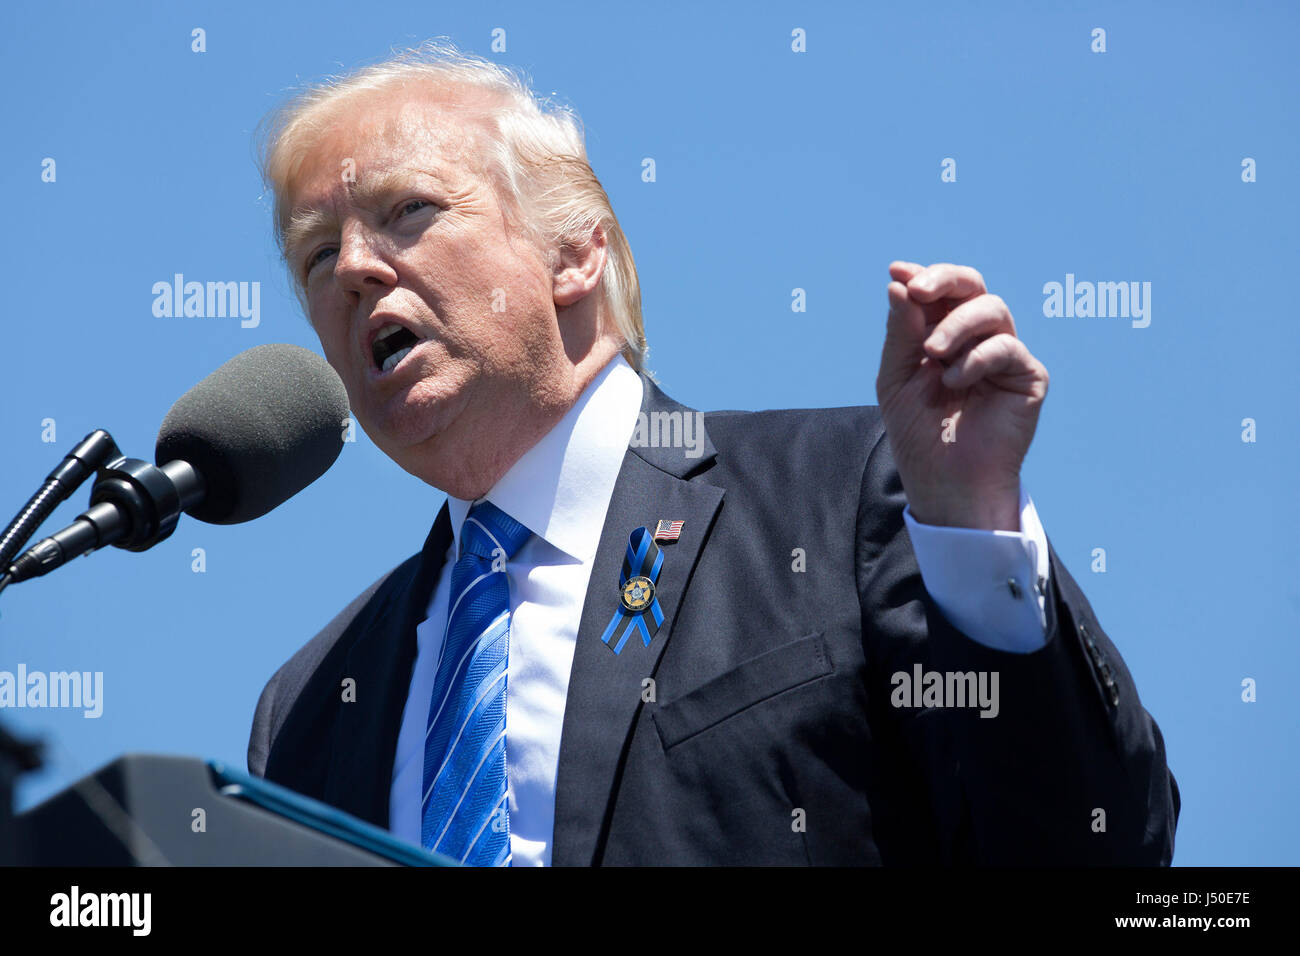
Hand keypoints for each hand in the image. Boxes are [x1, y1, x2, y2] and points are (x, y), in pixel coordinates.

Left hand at [876, 261, 1048, 530]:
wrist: (945, 481)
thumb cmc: (918, 433)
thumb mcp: (896, 378)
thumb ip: (901, 333)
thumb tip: (897, 284)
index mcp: (942, 335)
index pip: (939, 293)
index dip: (921, 276)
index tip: (897, 271)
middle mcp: (976, 339)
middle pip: (972, 286)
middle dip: (944, 280)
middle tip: (918, 289)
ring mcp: (1003, 355)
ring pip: (991, 309)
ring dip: (955, 325)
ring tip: (932, 355)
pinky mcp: (1027, 376)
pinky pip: (1006, 346)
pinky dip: (975, 358)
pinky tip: (954, 381)